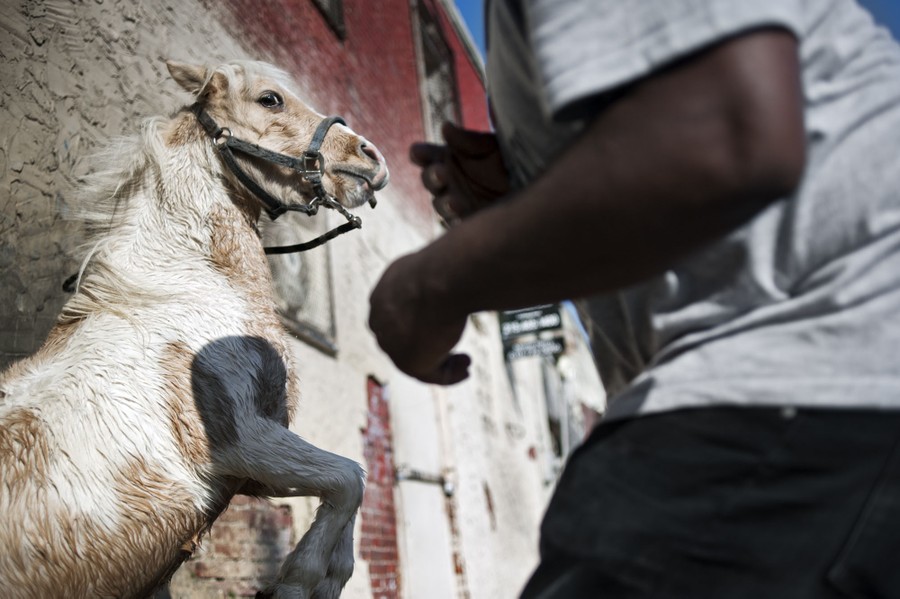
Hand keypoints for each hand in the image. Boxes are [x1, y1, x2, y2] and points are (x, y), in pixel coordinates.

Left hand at [368, 252, 471, 384]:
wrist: (442, 278)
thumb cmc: (443, 266)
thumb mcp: (433, 267)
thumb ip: (434, 282)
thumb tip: (448, 283)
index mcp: (382, 296)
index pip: (395, 318)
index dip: (417, 326)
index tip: (439, 327)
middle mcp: (381, 320)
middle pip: (403, 341)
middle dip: (428, 346)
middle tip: (451, 349)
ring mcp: (392, 343)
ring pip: (418, 359)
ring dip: (442, 363)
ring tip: (465, 362)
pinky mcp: (408, 361)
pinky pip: (431, 374)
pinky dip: (449, 375)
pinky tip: (465, 370)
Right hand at [411, 122, 509, 224]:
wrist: (528, 185)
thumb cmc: (506, 159)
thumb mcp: (491, 146)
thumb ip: (468, 140)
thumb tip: (445, 127)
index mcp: (446, 157)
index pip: (425, 155)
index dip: (420, 154)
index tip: (419, 153)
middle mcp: (446, 180)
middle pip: (429, 179)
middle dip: (432, 176)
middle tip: (441, 172)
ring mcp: (454, 202)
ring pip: (441, 205)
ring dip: (445, 203)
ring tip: (454, 202)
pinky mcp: (466, 220)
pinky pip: (457, 224)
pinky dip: (459, 222)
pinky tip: (465, 218)